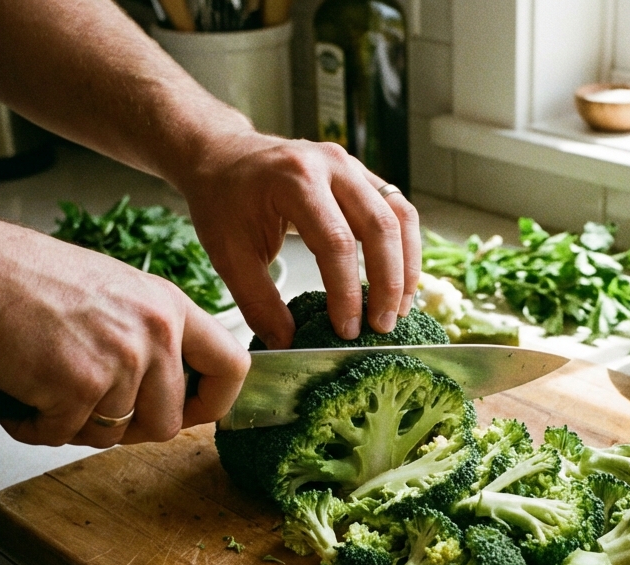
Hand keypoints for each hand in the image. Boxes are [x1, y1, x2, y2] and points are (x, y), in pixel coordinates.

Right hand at [0, 220, 249, 446]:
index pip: (231, 366)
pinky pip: (66, 435)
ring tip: (47, 392)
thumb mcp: (116, 292)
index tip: (194, 412)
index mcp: (170, 308)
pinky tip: (21, 398)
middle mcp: (155, 335)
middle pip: (169, 423)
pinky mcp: (79, 388)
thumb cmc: (32, 280)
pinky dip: (38, 427)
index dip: (216, 401)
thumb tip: (165, 386)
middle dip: (130, 429)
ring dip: (77, 425)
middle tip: (91, 411)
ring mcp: (120, 363)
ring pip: (115, 434)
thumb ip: (148, 335)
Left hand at [171, 131, 420, 348]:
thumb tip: (289, 344)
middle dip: (387, 283)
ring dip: (406, 266)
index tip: (347, 330)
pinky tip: (400, 280)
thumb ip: (259, 301)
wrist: (223, 155)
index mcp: (295, 181)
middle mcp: (331, 165)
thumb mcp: (228, 254)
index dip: (347, 291)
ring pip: (399, 216)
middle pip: (380, 226)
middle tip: (382, 326)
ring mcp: (352, 166)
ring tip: (401, 308)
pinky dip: (406, 247)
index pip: (336, 242)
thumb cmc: (222, 201)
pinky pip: (397, 209)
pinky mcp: (362, 175)